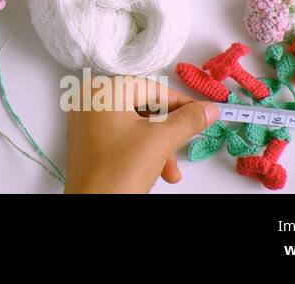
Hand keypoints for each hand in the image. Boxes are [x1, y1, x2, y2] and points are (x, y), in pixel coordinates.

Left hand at [63, 76, 217, 193]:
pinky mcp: (86, 140)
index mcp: (102, 90)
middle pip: (144, 108)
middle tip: (183, 148)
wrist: (93, 206)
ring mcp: (85, 120)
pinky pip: (121, 136)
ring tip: (169, 172)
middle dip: (167, 134)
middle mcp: (89, 99)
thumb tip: (209, 108)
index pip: (151, 88)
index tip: (203, 112)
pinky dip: (140, 150)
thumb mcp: (161, 140)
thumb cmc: (120, 170)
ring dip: (158, 147)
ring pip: (135, 125)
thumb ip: (188, 120)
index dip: (181, 103)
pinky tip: (154, 171)